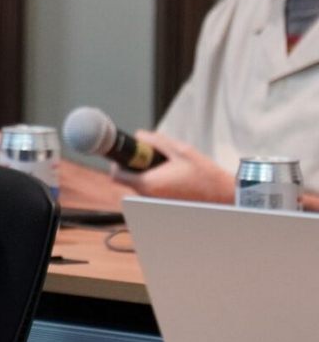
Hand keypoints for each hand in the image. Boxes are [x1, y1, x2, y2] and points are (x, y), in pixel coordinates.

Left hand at [110, 129, 234, 203]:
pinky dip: (156, 181)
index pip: (117, 174)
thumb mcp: (181, 150)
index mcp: (148, 184)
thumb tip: (139, 135)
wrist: (225, 197)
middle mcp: (148, 197)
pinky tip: (173, 175)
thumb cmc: (205, 175)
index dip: (118, 161)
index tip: (128, 152)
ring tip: (168, 166)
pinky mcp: (163, 206)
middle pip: (128, 178)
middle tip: (152, 155)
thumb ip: (156, 141)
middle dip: (135, 165)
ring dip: (147, 172)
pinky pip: (151, 191)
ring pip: (140, 184)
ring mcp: (155, 203)